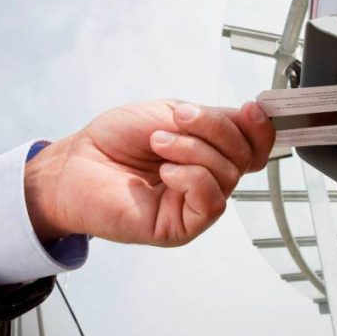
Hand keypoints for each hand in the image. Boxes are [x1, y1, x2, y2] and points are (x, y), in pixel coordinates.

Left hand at [23, 100, 274, 246]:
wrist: (76, 162)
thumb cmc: (115, 139)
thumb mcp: (170, 113)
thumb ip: (213, 119)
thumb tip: (251, 117)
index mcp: (209, 152)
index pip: (254, 146)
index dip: (260, 128)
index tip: (250, 108)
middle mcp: (207, 179)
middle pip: (244, 157)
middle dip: (215, 130)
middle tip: (178, 119)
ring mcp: (195, 205)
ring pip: (228, 176)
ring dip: (194, 150)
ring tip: (159, 143)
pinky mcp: (180, 227)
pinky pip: (210, 203)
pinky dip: (191, 178)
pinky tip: (165, 171)